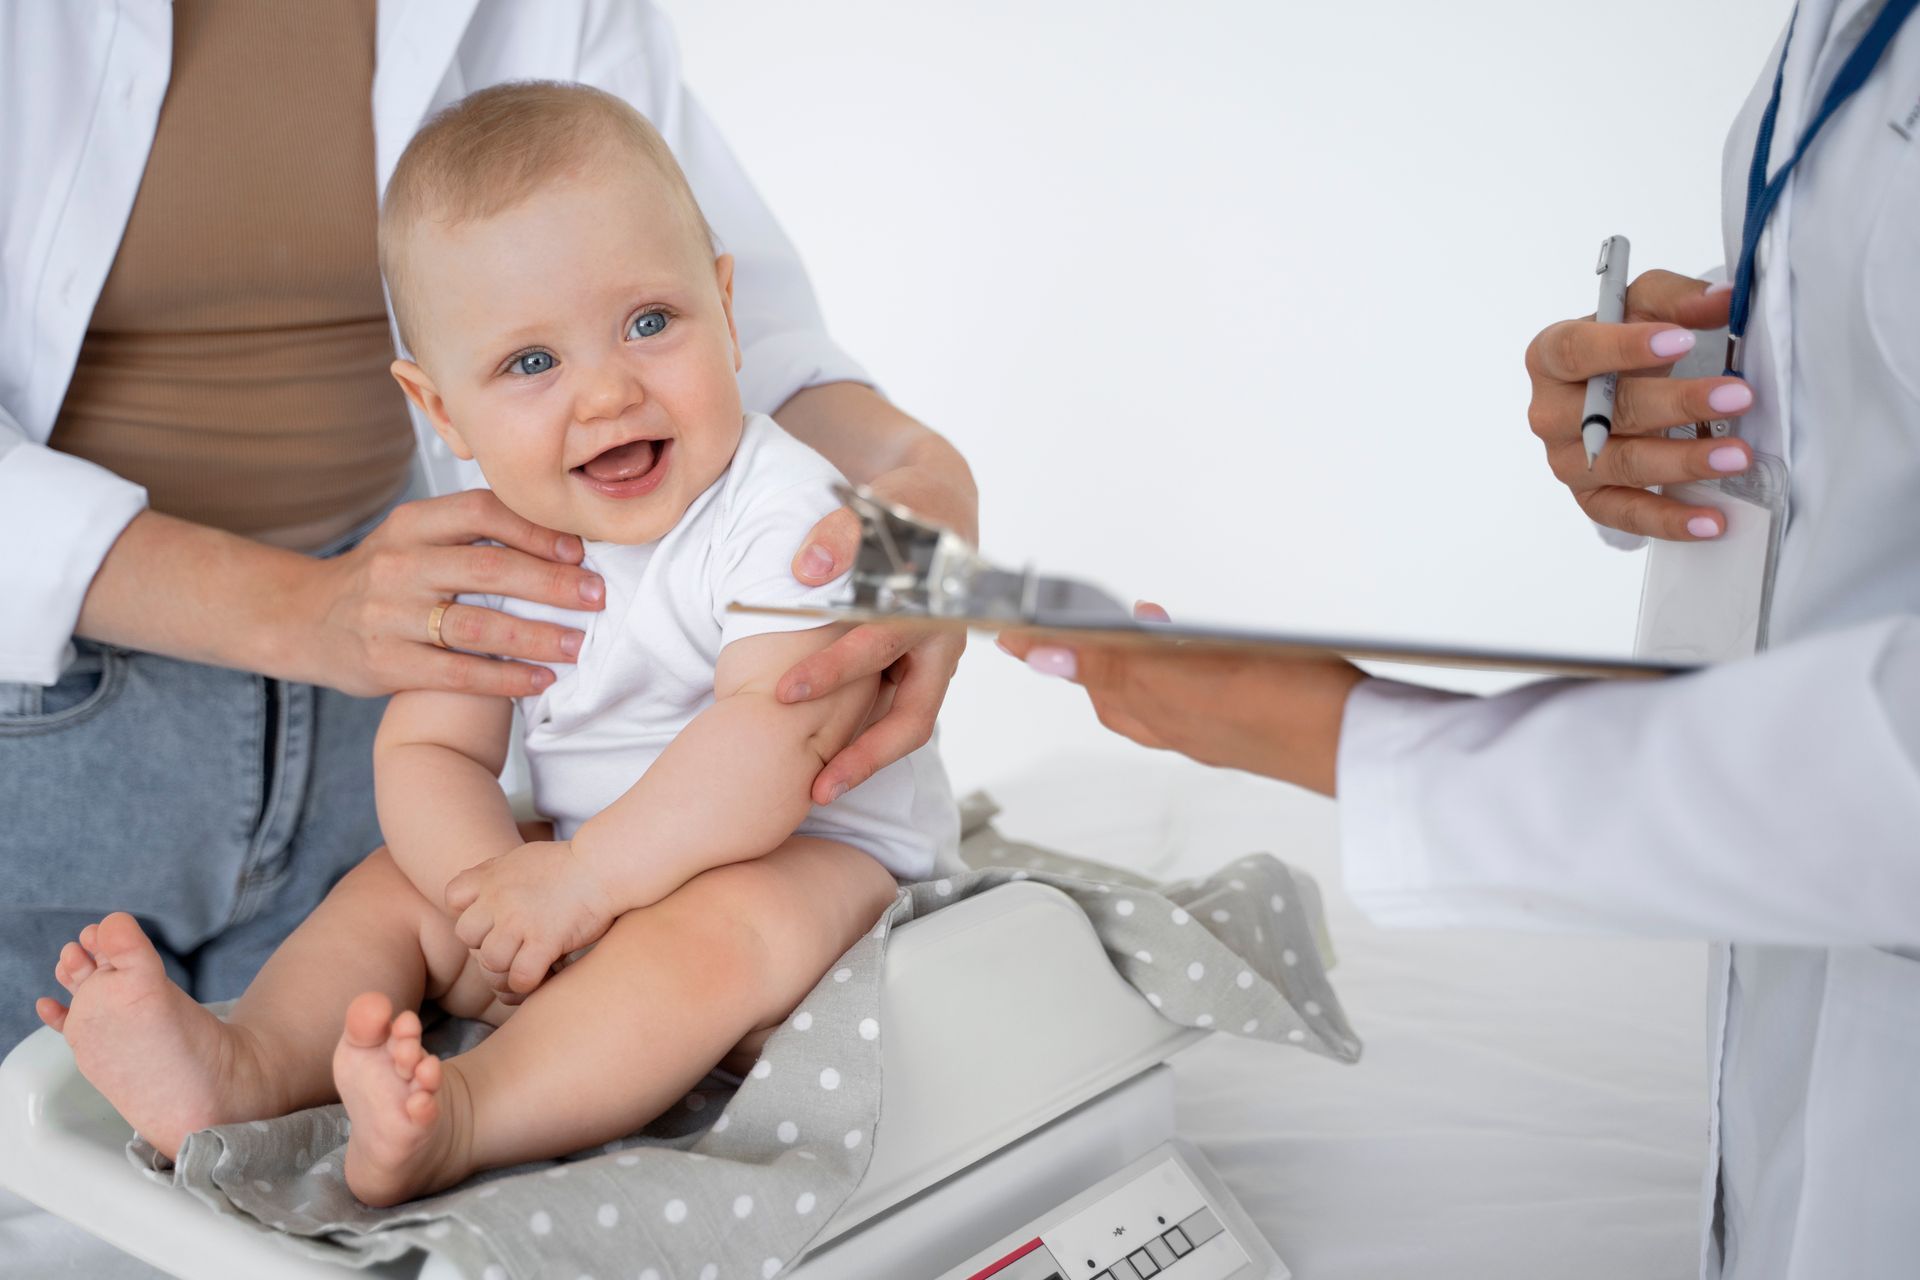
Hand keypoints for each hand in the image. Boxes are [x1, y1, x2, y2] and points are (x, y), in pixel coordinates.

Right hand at [301, 490, 605, 696]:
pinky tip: (540, 681)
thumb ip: (469, 533)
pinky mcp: (386, 663)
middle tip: (597, 598)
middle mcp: (399, 565)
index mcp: (411, 525)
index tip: (579, 551)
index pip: (481, 512)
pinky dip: (504, 679)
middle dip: (552, 585)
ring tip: (578, 645)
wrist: (300, 619)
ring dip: (536, 637)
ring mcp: (390, 616)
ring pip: (477, 627)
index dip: (535, 529)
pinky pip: (456, 674)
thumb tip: (562, 538)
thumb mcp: (412, 537)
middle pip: (488, 569)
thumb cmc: (380, 578)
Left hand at [445, 841, 616, 994]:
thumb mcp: (522, 856)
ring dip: (506, 970)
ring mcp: (519, 921)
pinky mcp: (544, 941)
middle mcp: (499, 898)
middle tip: (513, 945)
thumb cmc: (569, 863)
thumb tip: (481, 886)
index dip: (470, 912)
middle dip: (486, 944)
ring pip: (490, 962)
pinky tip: (543, 974)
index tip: (492, 918)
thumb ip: (496, 871)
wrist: (604, 865)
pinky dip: (527, 985)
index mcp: (492, 876)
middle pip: (466, 935)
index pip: (453, 897)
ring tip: (525, 966)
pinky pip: (520, 978)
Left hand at [776, 469, 973, 804]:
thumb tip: (810, 569)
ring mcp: (932, 664)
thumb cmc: (912, 508)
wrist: (945, 510)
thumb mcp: (884, 508)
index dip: (833, 670)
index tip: (784, 692)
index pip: (879, 645)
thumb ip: (844, 533)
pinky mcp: (920, 672)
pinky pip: (896, 715)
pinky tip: (824, 762)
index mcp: (932, 606)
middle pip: (911, 717)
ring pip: (907, 726)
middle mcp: (939, 646)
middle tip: (818, 787)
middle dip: (864, 755)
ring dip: (866, 760)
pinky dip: (864, 739)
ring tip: (819, 792)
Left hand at [1000, 603, 1365, 795]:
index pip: (1086, 678)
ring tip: (1135, 622)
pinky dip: (1182, 664)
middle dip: (1090, 656)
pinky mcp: (1253, 716)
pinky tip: (1199, 645)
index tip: (1016, 631)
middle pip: (1115, 689)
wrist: (1357, 742)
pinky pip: (1198, 689)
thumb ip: (1111, 664)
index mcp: (1154, 715)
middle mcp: (1178, 727)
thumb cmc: (1281, 710)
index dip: (1052, 650)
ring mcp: (1216, 725)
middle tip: (1065, 625)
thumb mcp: (1182, 674)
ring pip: (1158, 688)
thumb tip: (1041, 656)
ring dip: (1138, 656)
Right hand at [1525, 270, 1759, 540]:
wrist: (1617, 388)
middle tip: (1737, 396)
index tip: (1682, 341)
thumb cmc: (1627, 344)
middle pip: (1608, 412)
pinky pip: (1625, 515)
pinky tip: (1711, 521)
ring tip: (1736, 456)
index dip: (1625, 348)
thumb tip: (1723, 299)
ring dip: (1683, 461)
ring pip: (1622, 464)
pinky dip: (1669, 520)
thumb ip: (1679, 298)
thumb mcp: (1645, 306)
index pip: (1575, 352)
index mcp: (1550, 357)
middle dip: (1677, 404)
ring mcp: (1566, 461)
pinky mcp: (1590, 498)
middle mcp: (1549, 412)